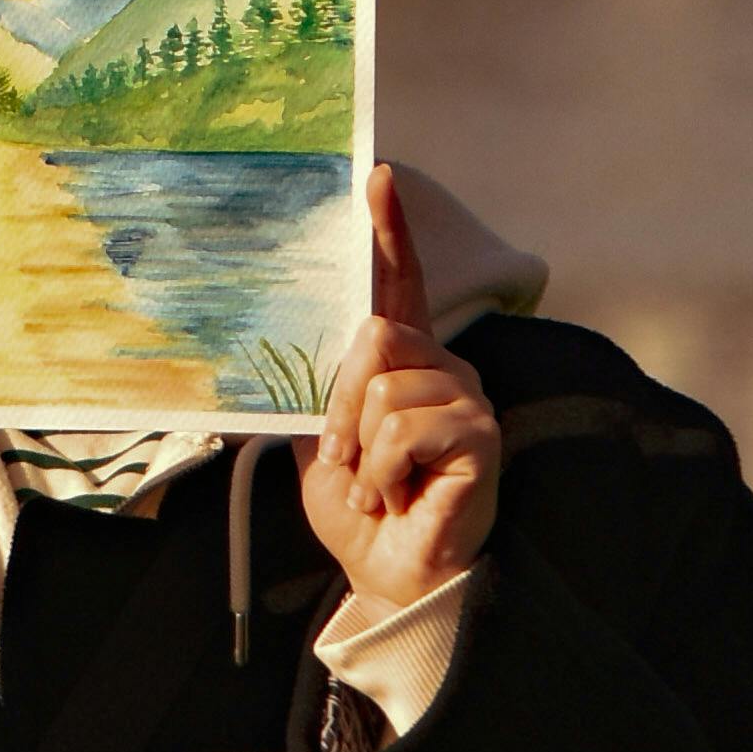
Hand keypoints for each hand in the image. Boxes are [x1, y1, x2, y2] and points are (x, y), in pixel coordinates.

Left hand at [301, 163, 500, 613]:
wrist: (388, 575)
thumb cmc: (362, 511)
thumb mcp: (322, 444)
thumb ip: (315, 392)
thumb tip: (272, 353)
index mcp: (403, 362)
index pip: (400, 284)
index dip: (389, 231)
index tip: (378, 176)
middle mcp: (443, 366)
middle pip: (376, 334)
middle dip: (342, 405)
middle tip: (346, 458)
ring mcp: (467, 396)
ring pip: (385, 385)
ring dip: (360, 448)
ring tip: (378, 485)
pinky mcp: (480, 432)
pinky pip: (405, 425)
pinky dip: (382, 469)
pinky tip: (398, 495)